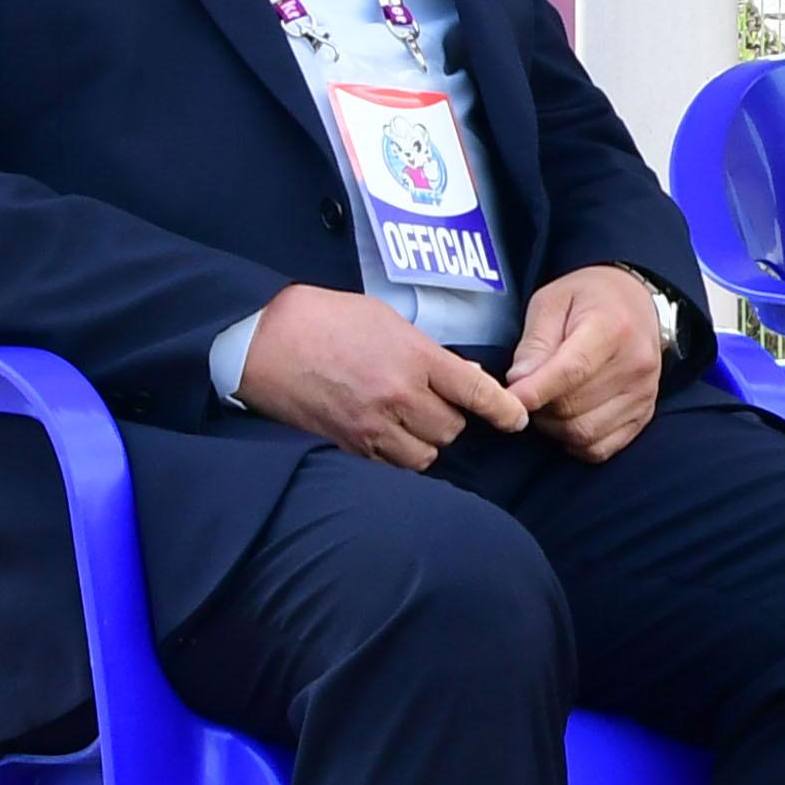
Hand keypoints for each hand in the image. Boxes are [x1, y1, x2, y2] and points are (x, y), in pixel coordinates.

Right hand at [234, 284, 526, 469]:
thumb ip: (428, 352)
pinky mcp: (350, 446)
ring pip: (426, 453)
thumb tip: (462, 375)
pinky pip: (393, 465)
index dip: (504, 410)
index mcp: (415, 358)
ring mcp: (374, 426)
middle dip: (451, 418)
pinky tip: (387, 433)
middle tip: (434, 401)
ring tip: (409, 419)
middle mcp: (400, 396)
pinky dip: (399, 454)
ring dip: (426, 440)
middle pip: (453, 429)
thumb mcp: (389, 320)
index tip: (517, 420)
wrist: (268, 341)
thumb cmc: (329, 319)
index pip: (476, 392)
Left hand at [507, 264, 667, 463]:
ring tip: (548, 405)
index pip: (571, 371)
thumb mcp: (552, 301)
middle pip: (573, 407)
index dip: (535, 392)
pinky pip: (601, 448)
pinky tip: (569, 420)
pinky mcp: (643, 413)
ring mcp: (643, 392)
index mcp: (611, 327)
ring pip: (584, 433)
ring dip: (555, 427)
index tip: (509, 400)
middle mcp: (635, 363)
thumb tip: (519, 383)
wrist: (638, 302)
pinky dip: (576, 442)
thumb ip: (534, 343)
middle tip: (528, 393)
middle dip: (539, 408)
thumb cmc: (589, 300)